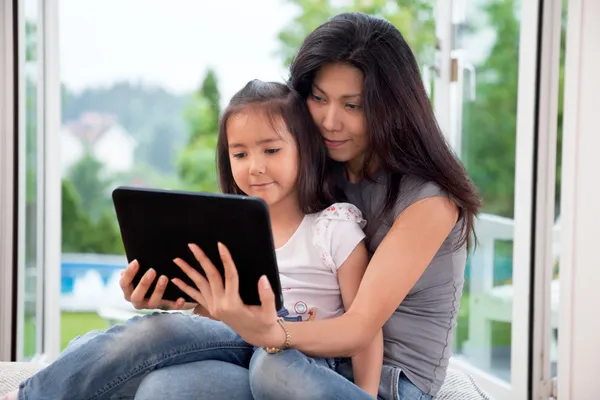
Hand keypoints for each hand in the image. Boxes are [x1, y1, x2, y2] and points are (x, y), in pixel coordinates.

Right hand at [119, 259, 195, 310]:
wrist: (166, 290)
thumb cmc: (150, 274)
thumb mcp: (142, 270)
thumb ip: (137, 267)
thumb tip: (135, 258)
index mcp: (129, 291)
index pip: (124, 284)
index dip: (128, 274)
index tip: (136, 261)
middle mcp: (138, 301)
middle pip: (136, 296)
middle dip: (144, 284)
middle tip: (152, 271)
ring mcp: (151, 306)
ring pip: (153, 302)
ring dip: (158, 290)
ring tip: (165, 277)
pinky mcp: (165, 308)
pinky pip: (171, 308)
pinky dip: (176, 304)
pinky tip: (182, 298)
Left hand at [171, 242, 285, 346]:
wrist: (255, 336)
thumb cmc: (264, 322)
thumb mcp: (269, 311)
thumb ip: (267, 295)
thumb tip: (263, 278)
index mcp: (233, 304)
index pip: (229, 276)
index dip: (226, 260)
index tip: (220, 245)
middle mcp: (220, 305)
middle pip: (210, 277)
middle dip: (201, 260)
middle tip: (191, 245)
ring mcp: (213, 308)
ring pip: (199, 285)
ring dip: (188, 272)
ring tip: (177, 260)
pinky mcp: (211, 309)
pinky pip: (196, 296)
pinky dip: (185, 288)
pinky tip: (175, 280)